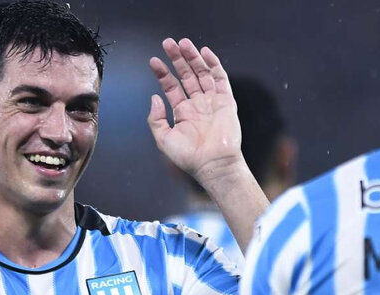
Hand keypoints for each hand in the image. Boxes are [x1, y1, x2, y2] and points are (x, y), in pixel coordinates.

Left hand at [147, 38, 245, 183]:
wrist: (213, 165)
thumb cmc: (189, 157)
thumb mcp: (164, 139)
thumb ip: (156, 119)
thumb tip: (154, 98)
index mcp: (183, 113)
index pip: (172, 87)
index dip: (163, 73)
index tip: (154, 61)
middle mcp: (197, 105)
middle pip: (187, 75)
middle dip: (178, 59)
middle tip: (168, 43)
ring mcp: (212, 102)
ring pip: (202, 74)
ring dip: (193, 58)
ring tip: (183, 43)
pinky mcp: (225, 102)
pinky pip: (220, 79)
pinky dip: (214, 65)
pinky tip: (205, 53)